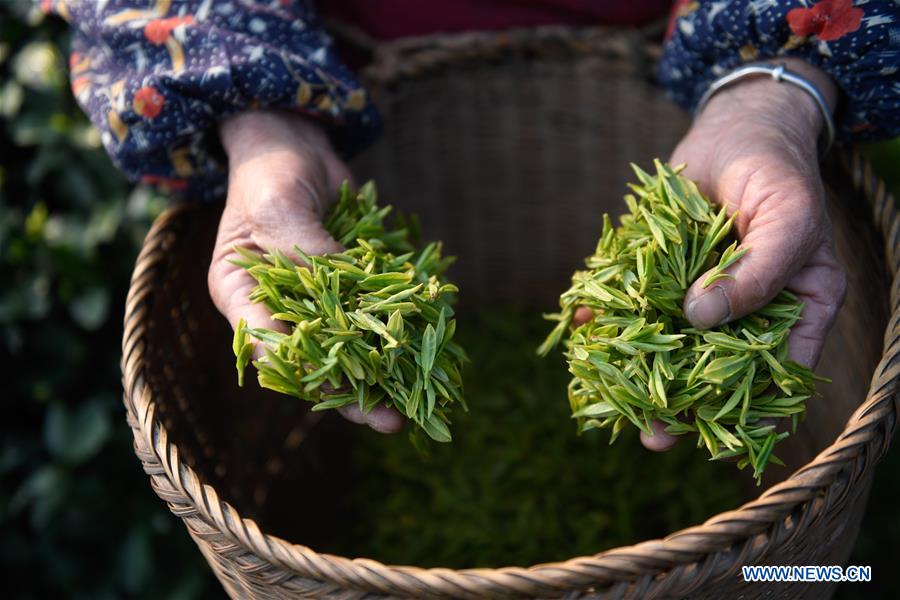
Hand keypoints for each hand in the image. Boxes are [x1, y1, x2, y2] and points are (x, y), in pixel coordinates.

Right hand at [209, 110, 402, 432]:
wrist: (295, 145)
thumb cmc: (271, 172)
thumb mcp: (279, 207)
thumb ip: (306, 249)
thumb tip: (346, 289)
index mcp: (241, 294)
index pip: (267, 345)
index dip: (303, 373)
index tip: (341, 393)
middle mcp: (277, 307)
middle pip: (315, 360)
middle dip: (353, 392)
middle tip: (390, 421)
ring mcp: (315, 301)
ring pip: (349, 350)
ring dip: (382, 376)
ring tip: (415, 405)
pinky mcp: (348, 289)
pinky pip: (372, 319)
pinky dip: (397, 337)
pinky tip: (428, 356)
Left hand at [579, 59, 846, 450]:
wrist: (736, 128)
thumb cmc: (776, 171)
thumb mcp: (785, 218)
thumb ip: (756, 272)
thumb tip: (701, 318)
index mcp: (795, 310)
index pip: (777, 373)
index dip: (751, 410)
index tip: (717, 440)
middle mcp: (746, 311)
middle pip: (716, 369)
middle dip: (683, 404)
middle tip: (652, 436)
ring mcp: (698, 294)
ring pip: (668, 342)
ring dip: (639, 371)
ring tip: (610, 400)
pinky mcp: (660, 273)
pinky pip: (633, 300)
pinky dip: (608, 314)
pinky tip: (584, 328)